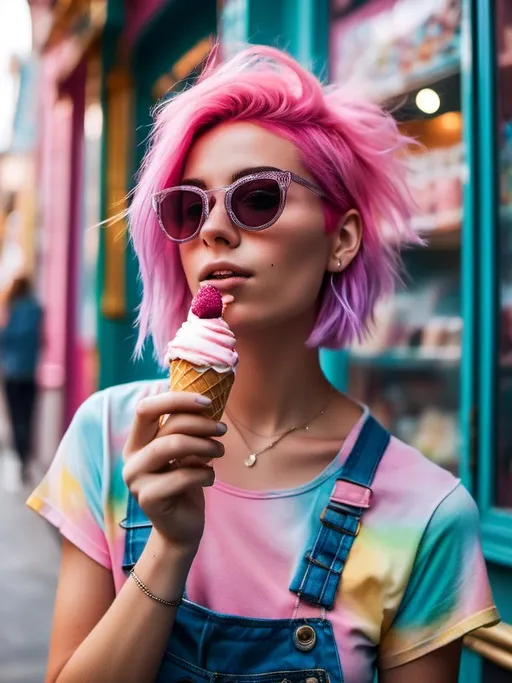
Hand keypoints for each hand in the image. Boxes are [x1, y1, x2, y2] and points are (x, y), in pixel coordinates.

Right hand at [122, 389, 225, 554]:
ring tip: (220, 451)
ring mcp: (136, 479)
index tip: (207, 402)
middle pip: (166, 426)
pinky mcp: (148, 498)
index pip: (145, 408)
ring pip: (173, 446)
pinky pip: (184, 475)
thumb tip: (203, 395)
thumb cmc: (185, 482)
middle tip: (222, 429)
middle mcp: (131, 458)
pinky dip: (206, 473)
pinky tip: (210, 478)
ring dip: (205, 446)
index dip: (176, 399)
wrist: (181, 529)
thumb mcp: (184, 451)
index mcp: (137, 441)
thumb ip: (183, 428)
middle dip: (201, 424)